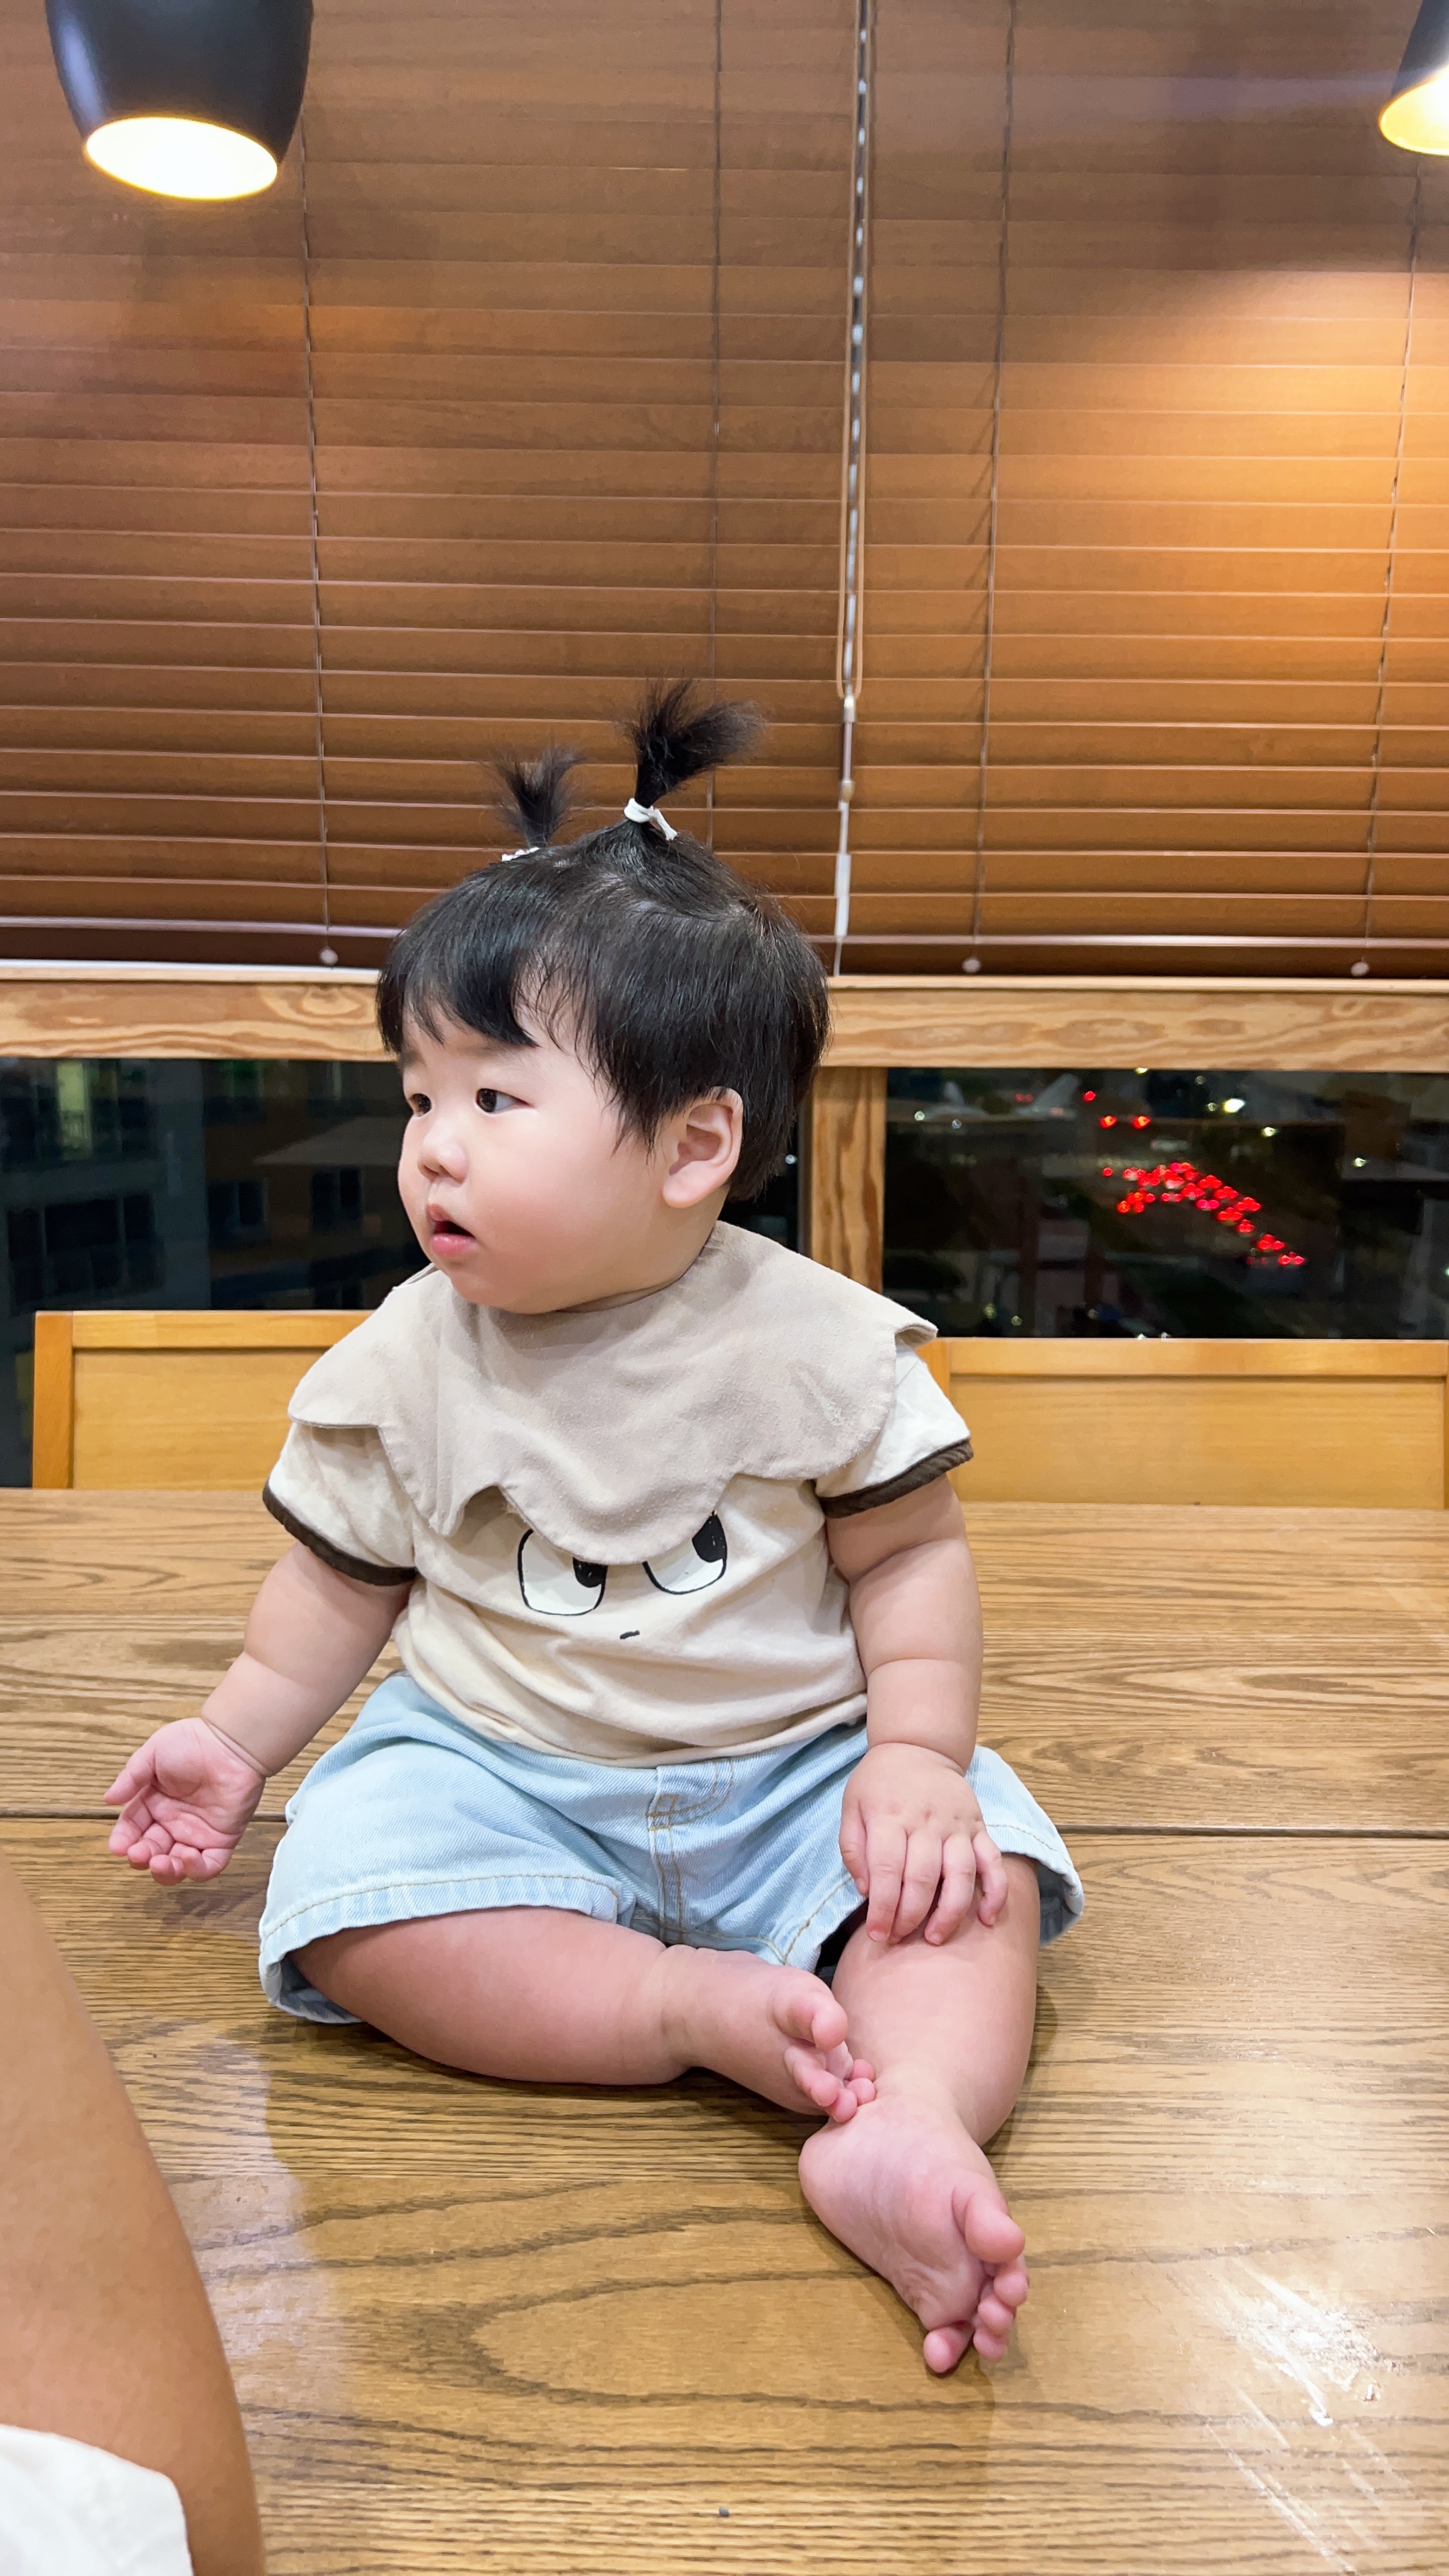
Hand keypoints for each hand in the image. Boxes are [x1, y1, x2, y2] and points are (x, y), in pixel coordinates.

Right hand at [105, 1718, 267, 1884]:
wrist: (232, 1742)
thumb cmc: (194, 1742)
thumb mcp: (153, 1754)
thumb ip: (131, 1778)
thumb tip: (108, 1800)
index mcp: (154, 1803)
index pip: (133, 1828)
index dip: (124, 1839)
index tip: (118, 1846)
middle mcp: (174, 1821)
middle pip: (152, 1850)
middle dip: (141, 1857)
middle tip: (139, 1854)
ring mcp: (197, 1833)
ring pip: (177, 1865)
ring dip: (165, 1871)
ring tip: (160, 1863)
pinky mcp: (222, 1839)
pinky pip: (210, 1865)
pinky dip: (197, 1871)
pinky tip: (187, 1859)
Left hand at [840, 1740, 1007, 1945]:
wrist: (917, 1748)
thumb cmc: (878, 1784)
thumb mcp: (851, 1807)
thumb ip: (853, 1848)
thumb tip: (866, 1891)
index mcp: (890, 1816)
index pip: (886, 1869)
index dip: (882, 1907)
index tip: (877, 1934)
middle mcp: (926, 1822)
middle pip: (922, 1878)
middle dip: (910, 1917)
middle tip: (898, 1939)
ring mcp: (956, 1826)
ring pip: (960, 1875)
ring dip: (949, 1912)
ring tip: (934, 1937)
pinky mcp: (978, 1828)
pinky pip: (993, 1863)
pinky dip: (996, 1892)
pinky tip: (988, 1919)